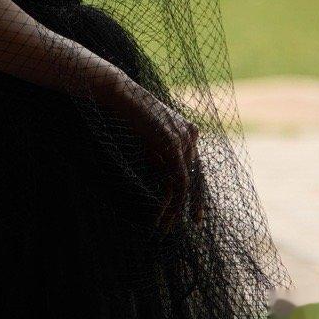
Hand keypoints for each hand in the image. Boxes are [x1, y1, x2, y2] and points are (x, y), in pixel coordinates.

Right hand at [106, 80, 205, 231]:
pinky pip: (179, 178)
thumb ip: (162, 159)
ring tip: (166, 224)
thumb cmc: (132, 116)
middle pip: (196, 176)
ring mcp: (185, 138)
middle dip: (195, 202)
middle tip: (196, 222)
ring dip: (177, 206)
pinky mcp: (174, 143)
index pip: (196, 167)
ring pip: (187, 182)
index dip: (197, 192)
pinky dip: (173, 198)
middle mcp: (192, 135)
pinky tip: (165, 211)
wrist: (122, 95)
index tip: (195, 213)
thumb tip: (168, 184)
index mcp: (189, 132)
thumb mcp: (151, 143)